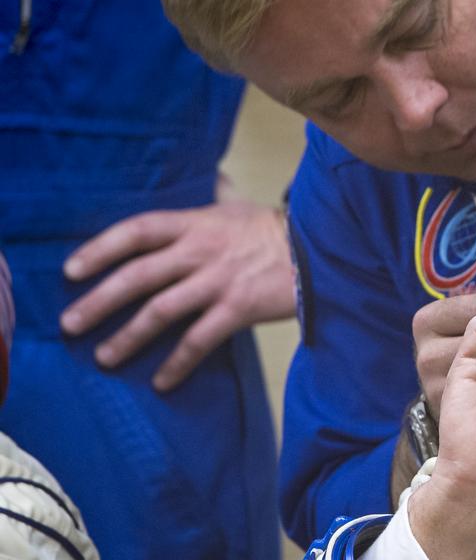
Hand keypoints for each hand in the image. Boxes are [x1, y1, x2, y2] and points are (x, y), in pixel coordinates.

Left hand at [60, 195, 295, 390]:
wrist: (323, 250)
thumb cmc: (278, 230)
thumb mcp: (239, 206)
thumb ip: (217, 196)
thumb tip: (214, 178)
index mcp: (195, 223)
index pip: (136, 231)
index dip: (99, 249)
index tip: (71, 270)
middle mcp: (200, 251)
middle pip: (137, 275)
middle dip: (99, 301)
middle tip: (70, 323)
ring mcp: (219, 281)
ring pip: (160, 311)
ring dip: (127, 337)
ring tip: (104, 356)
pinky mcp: (239, 309)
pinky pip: (199, 340)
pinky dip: (177, 363)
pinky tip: (162, 381)